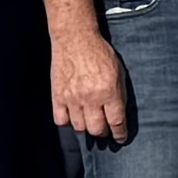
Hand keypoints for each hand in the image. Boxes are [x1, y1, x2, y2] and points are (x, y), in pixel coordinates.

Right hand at [52, 22, 135, 146]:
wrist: (75, 40)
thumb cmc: (100, 53)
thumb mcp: (119, 72)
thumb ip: (119, 94)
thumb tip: (119, 115)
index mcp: (109, 92)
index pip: (116, 122)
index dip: (119, 134)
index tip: (120, 138)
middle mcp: (90, 98)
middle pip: (97, 130)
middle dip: (103, 132)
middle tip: (105, 129)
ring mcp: (72, 99)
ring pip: (79, 127)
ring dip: (86, 127)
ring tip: (89, 121)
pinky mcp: (57, 96)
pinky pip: (61, 120)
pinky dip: (67, 121)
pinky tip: (73, 115)